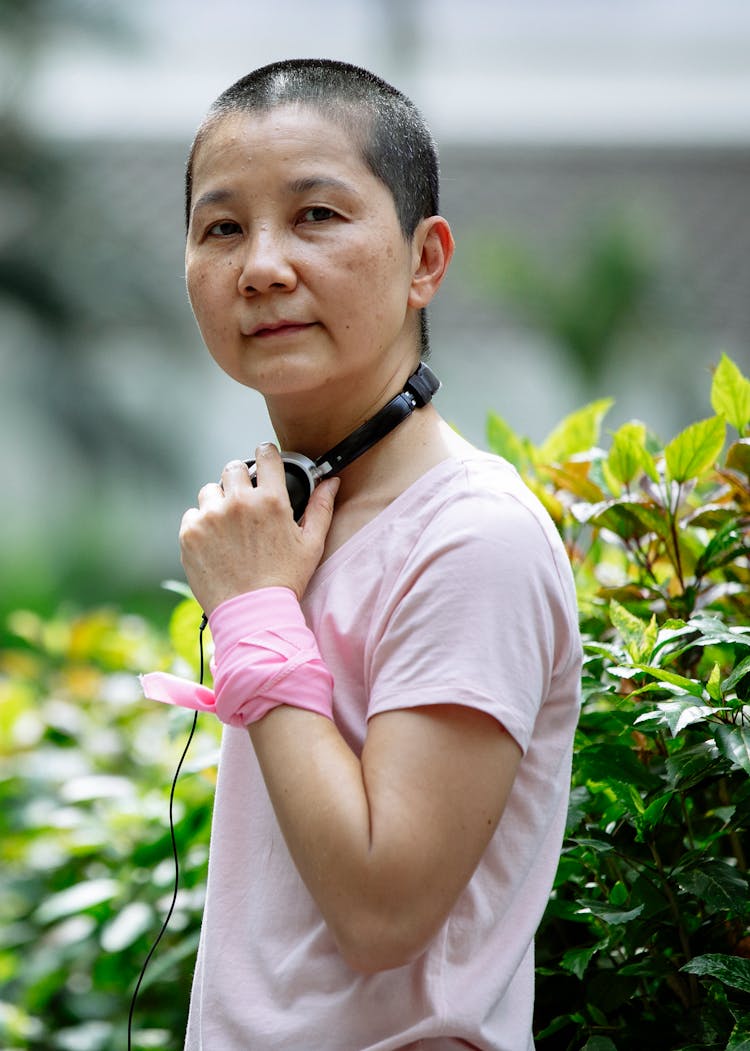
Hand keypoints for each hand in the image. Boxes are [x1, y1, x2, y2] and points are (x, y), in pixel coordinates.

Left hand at [179, 444, 338, 614]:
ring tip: (228, 527)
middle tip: (245, 502)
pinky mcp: (190, 533)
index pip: (265, 455)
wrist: (252, 613)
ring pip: (209, 490)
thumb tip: (331, 483)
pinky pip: (192, 515)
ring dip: (218, 502)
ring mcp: (211, 516)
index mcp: (271, 501)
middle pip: (233, 468)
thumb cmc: (284, 581)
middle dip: (239, 480)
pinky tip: (215, 544)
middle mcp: (239, 503)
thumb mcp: (311, 545)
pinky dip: (201, 525)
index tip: (263, 460)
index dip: (265, 455)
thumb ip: (321, 508)